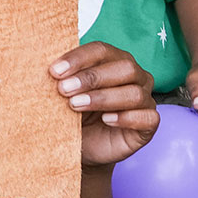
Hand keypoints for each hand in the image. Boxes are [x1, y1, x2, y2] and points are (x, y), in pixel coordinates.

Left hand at [50, 41, 159, 167]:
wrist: (80, 147)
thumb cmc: (72, 114)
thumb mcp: (63, 94)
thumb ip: (61, 78)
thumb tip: (48, 67)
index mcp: (114, 61)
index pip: (101, 50)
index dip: (79, 58)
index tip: (55, 71)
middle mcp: (135, 77)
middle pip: (125, 67)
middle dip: (92, 77)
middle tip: (64, 89)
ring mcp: (145, 100)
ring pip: (135, 93)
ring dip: (103, 98)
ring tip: (76, 105)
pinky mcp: (149, 124)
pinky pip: (148, 117)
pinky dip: (126, 117)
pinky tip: (106, 120)